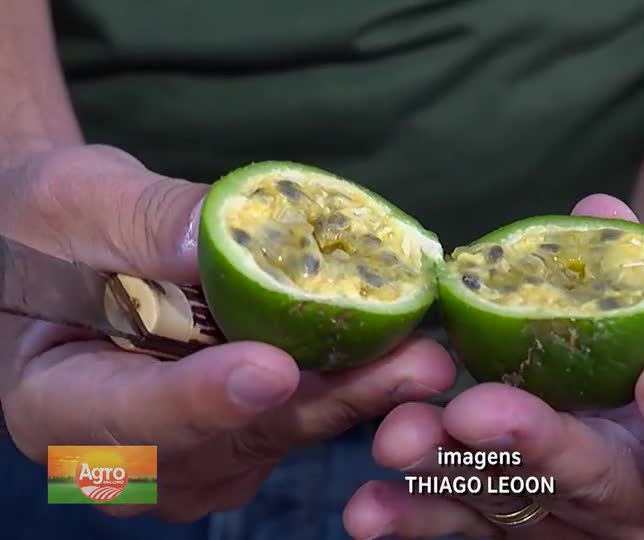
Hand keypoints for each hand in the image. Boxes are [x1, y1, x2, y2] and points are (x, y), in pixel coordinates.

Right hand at [0, 145, 456, 521]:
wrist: (77, 252)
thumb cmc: (53, 227)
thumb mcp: (72, 204)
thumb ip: (137, 223)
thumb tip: (223, 235)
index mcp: (56, 406)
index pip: (130, 415)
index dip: (203, 398)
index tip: (270, 371)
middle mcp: (130, 455)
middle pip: (232, 440)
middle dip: (325, 402)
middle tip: (410, 368)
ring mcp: (194, 454)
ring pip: (282, 434)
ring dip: (359, 398)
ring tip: (429, 362)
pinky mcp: (244, 435)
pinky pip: (303, 416)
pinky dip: (354, 386)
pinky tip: (409, 352)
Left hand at [343, 194, 643, 538]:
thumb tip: (595, 215)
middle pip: (602, 488)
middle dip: (535, 448)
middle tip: (478, 412)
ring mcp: (583, 518)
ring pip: (520, 508)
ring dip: (453, 475)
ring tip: (399, 442)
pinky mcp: (522, 520)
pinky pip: (469, 519)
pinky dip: (416, 512)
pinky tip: (366, 506)